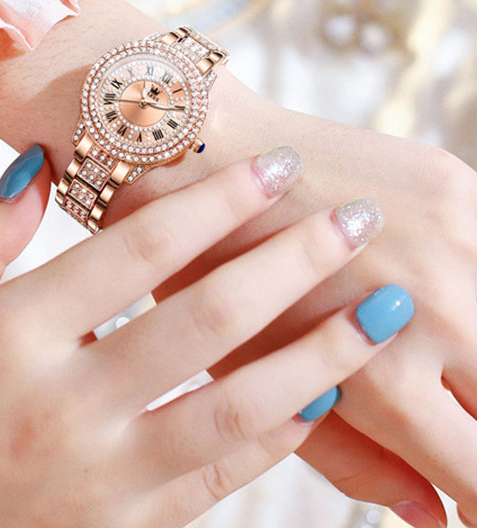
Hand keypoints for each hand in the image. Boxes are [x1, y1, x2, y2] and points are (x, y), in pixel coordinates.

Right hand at [0, 147, 409, 527]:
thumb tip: (34, 165)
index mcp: (10, 335)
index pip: (138, 249)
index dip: (216, 200)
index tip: (276, 165)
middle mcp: (65, 404)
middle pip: (206, 319)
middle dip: (293, 262)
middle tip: (357, 219)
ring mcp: (100, 478)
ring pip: (236, 409)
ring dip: (320, 355)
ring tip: (382, 312)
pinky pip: (220, 479)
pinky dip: (279, 437)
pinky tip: (324, 396)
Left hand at [152, 88, 474, 526]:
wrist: (198, 156)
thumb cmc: (210, 281)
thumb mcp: (259, 386)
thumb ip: (357, 460)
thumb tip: (434, 517)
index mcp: (383, 378)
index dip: (476, 498)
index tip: (462, 489)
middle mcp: (436, 308)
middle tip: (447, 418)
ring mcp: (456, 239)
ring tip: (441, 363)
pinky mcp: (458, 186)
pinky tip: (437, 296)